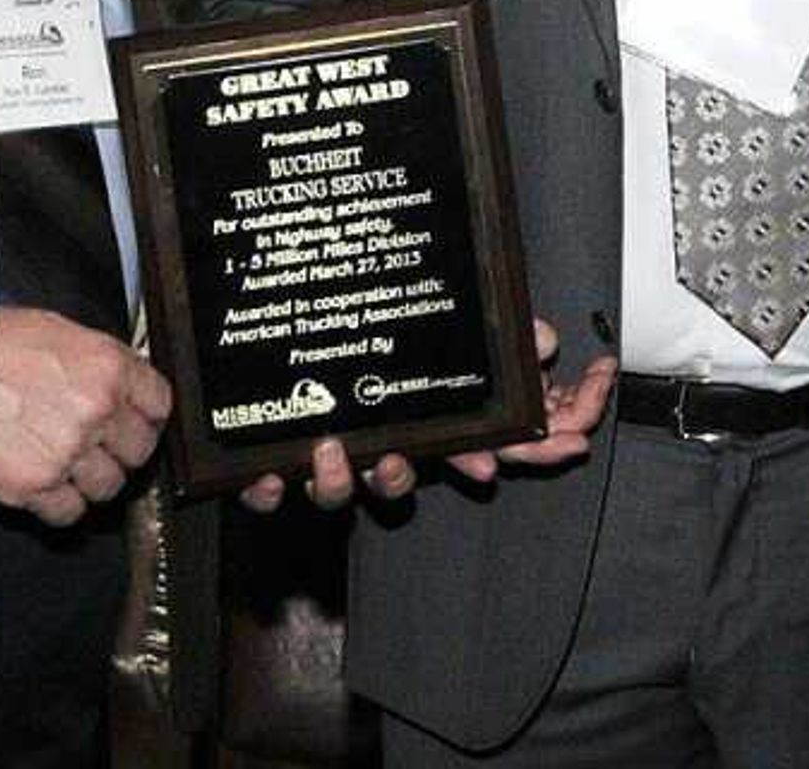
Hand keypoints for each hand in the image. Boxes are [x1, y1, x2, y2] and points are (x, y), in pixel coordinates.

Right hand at [0, 306, 170, 526]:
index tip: (138, 423)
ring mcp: (68, 452)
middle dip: (122, 452)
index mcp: (108, 368)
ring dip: (92, 481)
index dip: (147, 416)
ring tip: (68, 467)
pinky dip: (61, 506)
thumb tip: (122, 381)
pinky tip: (47, 487)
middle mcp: (96, 411)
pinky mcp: (34, 485)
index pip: (159, 404)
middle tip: (101, 448)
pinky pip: (69, 512)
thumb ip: (99, 362)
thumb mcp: (59, 332)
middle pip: (139, 451)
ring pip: (109, 486)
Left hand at [236, 317, 616, 510]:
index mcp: (415, 416)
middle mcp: (367, 439)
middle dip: (397, 479)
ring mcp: (319, 452)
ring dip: (337, 481)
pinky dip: (265, 492)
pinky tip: (266, 474)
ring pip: (334, 492)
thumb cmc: (353, 321)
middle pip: (394, 482)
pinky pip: (265, 494)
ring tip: (331, 450)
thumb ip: (490, 339)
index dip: (498, 458)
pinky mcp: (270, 459)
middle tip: (391, 458)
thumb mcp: (440, 325)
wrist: (263, 316)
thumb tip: (545, 340)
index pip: (467, 448)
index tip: (506, 461)